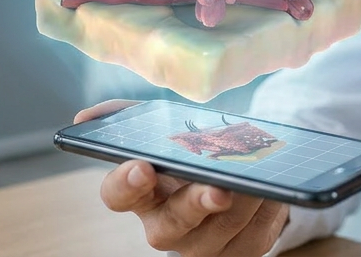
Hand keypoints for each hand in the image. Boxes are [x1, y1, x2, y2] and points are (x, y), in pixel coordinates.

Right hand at [74, 100, 289, 256]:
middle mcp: (165, 225)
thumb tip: (86, 116)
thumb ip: (129, 117)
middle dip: (196, 205)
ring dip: (245, 198)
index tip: (143, 165)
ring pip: (222, 226)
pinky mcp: (239, 252)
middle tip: (218, 189)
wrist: (239, 175)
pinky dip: (267, 208)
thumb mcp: (165, 130)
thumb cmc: (194, 152)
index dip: (126, 183)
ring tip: (260, 172)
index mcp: (141, 193)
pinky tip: (273, 188)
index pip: (117, 196)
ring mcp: (202, 244)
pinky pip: (256, 235)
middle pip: (173, 224)